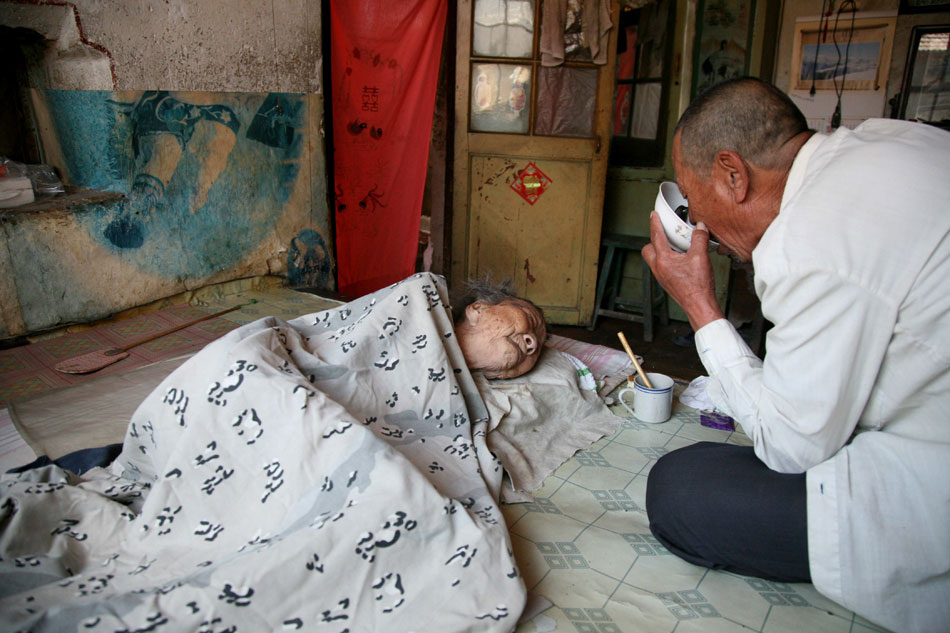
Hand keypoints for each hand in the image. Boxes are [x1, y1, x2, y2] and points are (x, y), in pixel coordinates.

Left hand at [641, 211, 723, 330]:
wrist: (699, 305)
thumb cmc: (698, 285)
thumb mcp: (701, 257)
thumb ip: (699, 239)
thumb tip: (700, 227)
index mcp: (664, 260)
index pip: (656, 236)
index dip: (655, 223)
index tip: (653, 215)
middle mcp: (658, 268)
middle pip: (647, 249)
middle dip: (653, 239)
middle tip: (663, 232)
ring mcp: (661, 276)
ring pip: (653, 259)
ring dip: (660, 250)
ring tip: (674, 245)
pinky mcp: (666, 282)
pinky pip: (660, 266)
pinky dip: (666, 259)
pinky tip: (680, 259)